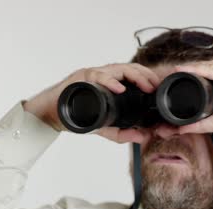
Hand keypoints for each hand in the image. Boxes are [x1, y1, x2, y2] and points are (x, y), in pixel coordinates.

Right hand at [23, 63, 160, 143]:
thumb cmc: (77, 116)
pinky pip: (98, 76)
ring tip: (145, 86)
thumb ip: (122, 133)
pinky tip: (120, 89)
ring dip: (135, 76)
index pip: (134, 74)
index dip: (149, 79)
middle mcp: (104, 75)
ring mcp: (93, 74)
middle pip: (130, 68)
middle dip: (146, 76)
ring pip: (118, 68)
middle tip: (156, 88)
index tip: (160, 89)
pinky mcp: (82, 77)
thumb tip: (142, 137)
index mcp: (111, 82)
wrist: (52, 115)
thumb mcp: (104, 127)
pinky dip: (110, 82)